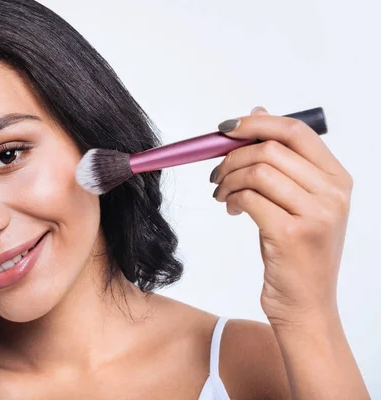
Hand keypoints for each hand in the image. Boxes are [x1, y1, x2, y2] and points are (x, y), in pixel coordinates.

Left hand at [210, 106, 352, 327]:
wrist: (306, 305)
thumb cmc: (298, 252)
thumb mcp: (298, 203)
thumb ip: (283, 159)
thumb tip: (258, 112)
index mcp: (338, 179)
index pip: (296, 131)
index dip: (256, 123)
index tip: (226, 129)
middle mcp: (333, 194)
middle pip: (270, 150)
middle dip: (232, 157)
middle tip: (217, 174)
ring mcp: (316, 214)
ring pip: (257, 172)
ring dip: (228, 180)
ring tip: (222, 194)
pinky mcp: (291, 234)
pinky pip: (248, 199)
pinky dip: (231, 199)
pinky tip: (230, 209)